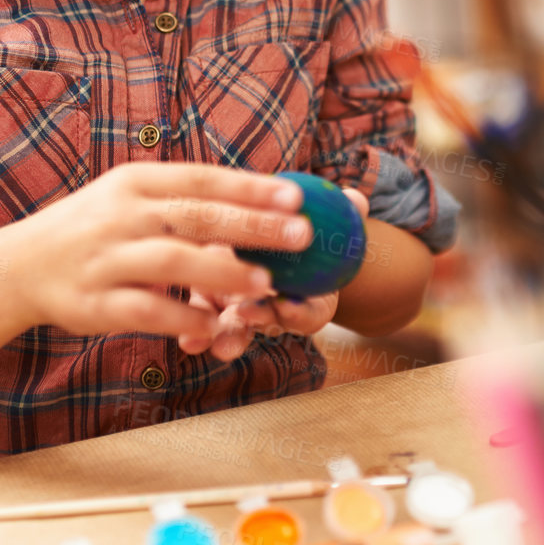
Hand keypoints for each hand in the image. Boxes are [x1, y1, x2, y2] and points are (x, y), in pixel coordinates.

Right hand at [0, 163, 310, 341]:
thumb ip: (182, 198)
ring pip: (173, 261)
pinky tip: (216, 324)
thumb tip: (256, 196)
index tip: (296, 194)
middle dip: (253, 225)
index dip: (250, 187)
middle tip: (301, 235)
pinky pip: (146, 310)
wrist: (18, 266)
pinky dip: (182, 317)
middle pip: (196, 216)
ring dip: (223, 271)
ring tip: (267, 283)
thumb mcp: (129, 196)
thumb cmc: (92, 228)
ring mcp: (107, 259)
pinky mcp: (95, 302)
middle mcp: (122, 215)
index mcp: (135, 183)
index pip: (201, 179)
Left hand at [178, 187, 367, 360]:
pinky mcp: (208, 303)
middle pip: (266, 326)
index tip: (287, 304)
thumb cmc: (310, 234)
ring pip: (235, 331)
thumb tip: (355, 198)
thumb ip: (345, 212)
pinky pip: (203, 322)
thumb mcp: (329, 222)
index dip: (299, 311)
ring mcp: (239, 311)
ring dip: (225, 338)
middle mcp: (272, 310)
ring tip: (211, 346)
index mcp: (304, 299)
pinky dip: (197, 334)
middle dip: (255, 327)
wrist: (279, 241)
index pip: (307, 312)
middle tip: (243, 317)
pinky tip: (187, 343)